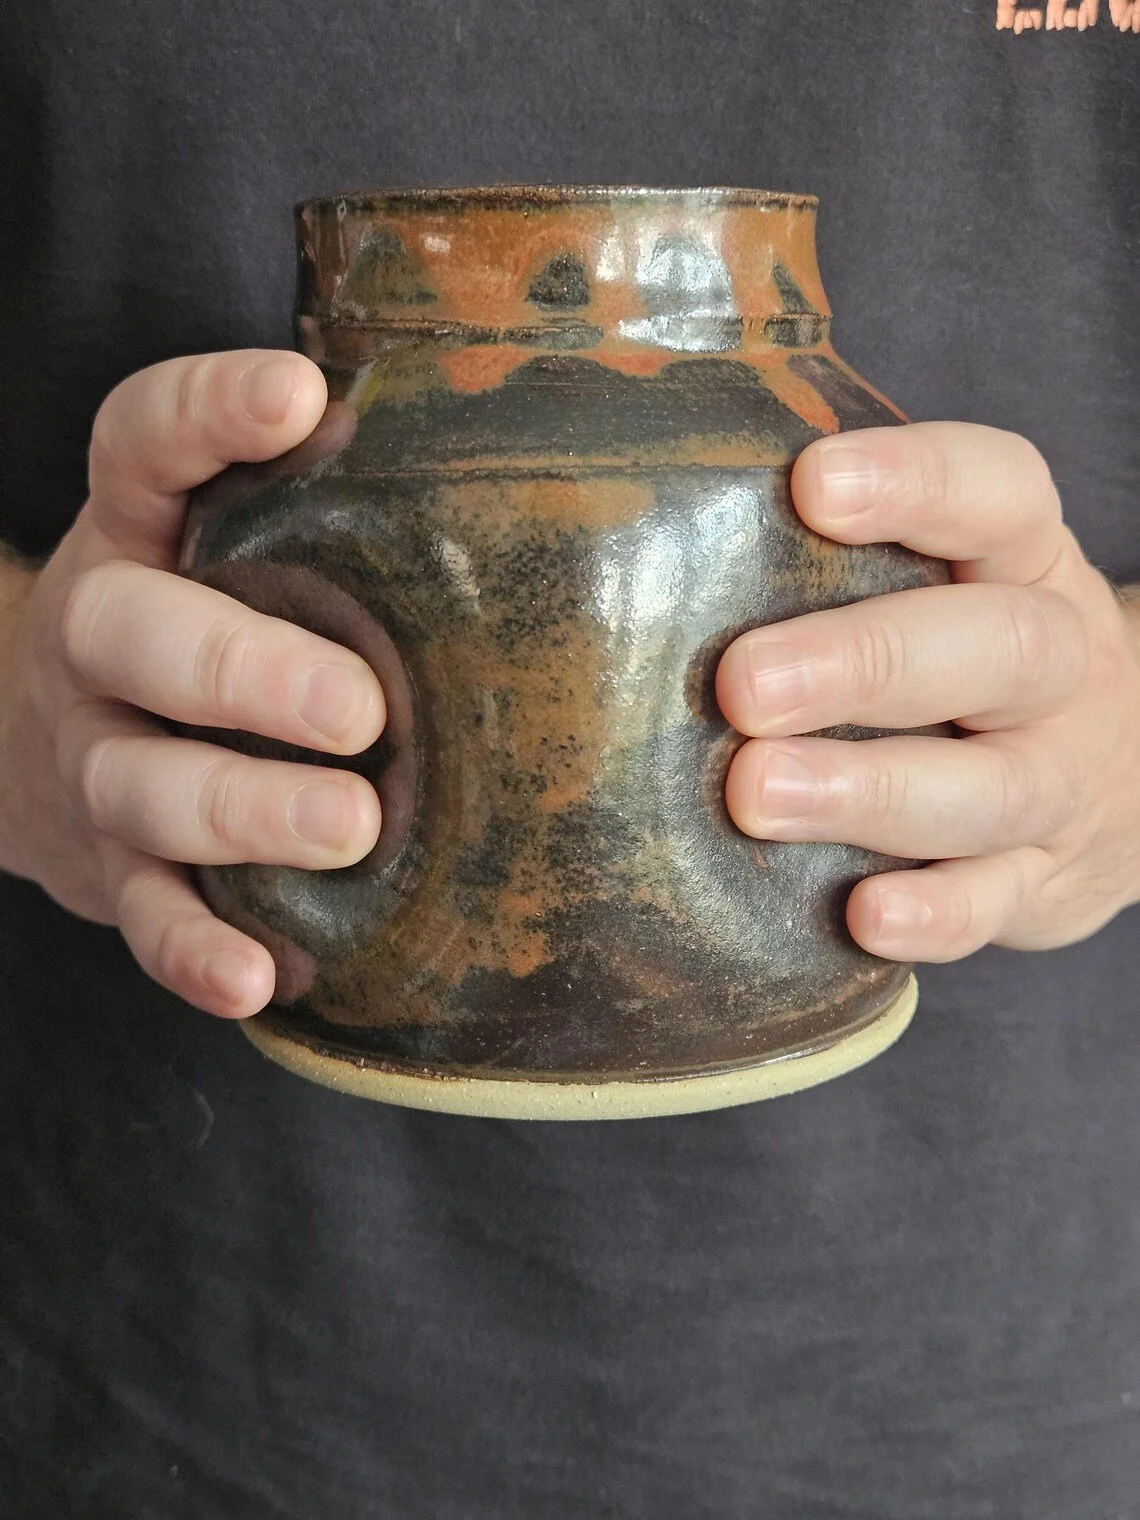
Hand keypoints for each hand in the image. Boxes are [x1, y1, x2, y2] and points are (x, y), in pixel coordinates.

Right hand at [0, 352, 384, 1016]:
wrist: (41, 750)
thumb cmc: (205, 622)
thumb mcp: (233, 545)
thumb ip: (330, 510)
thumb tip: (536, 469)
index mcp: (137, 532)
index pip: (140, 444)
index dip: (205, 412)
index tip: (297, 397)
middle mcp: (98, 635)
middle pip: (132, 631)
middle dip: (241, 669)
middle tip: (358, 710)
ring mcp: (96, 754)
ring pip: (140, 781)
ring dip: (241, 809)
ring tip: (351, 830)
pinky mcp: (112, 864)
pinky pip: (142, 912)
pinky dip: (194, 948)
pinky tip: (256, 977)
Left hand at [716, 422, 1139, 961]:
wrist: (1121, 771)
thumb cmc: (965, 653)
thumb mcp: (944, 579)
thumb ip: (835, 550)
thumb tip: (646, 509)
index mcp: (1022, 566)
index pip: (999, 494)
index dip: (918, 481)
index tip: (813, 486)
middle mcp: (1057, 668)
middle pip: (1001, 647)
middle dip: (868, 661)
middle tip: (746, 684)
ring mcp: (1058, 781)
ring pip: (995, 787)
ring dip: (873, 791)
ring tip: (758, 796)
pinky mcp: (1043, 882)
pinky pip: (1001, 903)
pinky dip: (937, 914)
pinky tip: (864, 916)